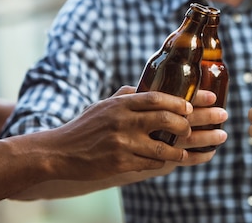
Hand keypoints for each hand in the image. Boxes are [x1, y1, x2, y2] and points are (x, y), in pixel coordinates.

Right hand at [37, 86, 199, 181]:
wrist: (60, 152)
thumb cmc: (85, 127)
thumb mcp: (104, 105)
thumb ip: (127, 96)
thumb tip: (148, 88)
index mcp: (121, 104)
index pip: (156, 97)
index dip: (178, 102)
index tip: (191, 106)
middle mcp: (123, 121)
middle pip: (164, 119)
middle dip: (185, 124)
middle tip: (191, 128)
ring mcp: (122, 143)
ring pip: (162, 146)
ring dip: (178, 150)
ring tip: (183, 150)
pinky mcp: (120, 163)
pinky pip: (150, 163)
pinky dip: (161, 162)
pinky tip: (164, 160)